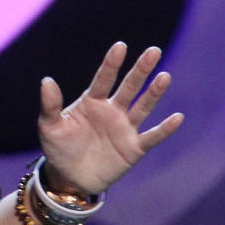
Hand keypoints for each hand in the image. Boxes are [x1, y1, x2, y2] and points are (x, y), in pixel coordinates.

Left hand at [37, 41, 182, 195]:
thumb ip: (50, 105)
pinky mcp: (134, 148)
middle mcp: (112, 110)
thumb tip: (46, 80)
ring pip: (143, 107)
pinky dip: (164, 129)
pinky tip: (177, 117)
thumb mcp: (49, 126)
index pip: (104, 78)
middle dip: (141, 70)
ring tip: (165, 76)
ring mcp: (125, 128)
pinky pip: (152, 137)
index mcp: (92, 101)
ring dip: (154, 93)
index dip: (112, 63)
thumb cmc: (58, 147)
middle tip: (153, 51)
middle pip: (129, 87)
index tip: (120, 46)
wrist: (69, 177)